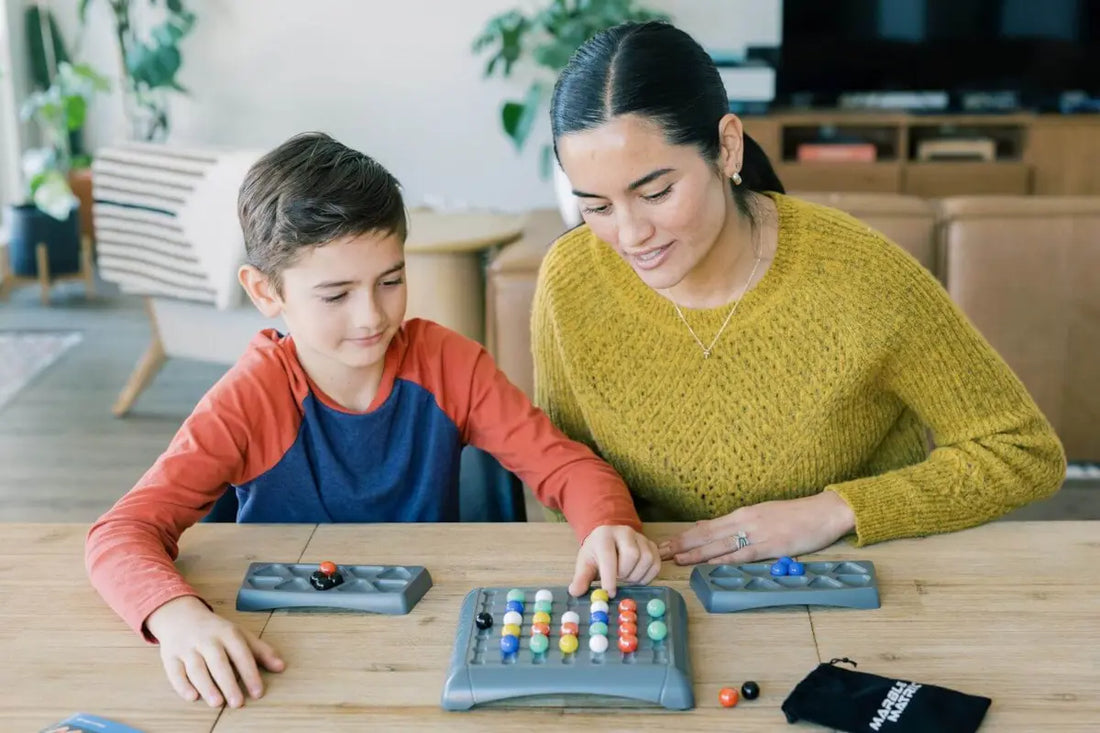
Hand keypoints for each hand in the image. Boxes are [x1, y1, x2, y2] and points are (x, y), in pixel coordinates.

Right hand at [145, 595, 285, 706]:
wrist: (180, 615)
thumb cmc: (216, 630)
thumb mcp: (239, 634)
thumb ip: (260, 651)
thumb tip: (281, 667)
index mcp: (227, 633)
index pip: (241, 653)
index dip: (250, 673)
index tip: (258, 692)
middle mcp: (206, 639)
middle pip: (218, 662)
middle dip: (228, 683)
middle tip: (238, 703)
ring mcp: (186, 647)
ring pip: (196, 668)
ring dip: (206, 686)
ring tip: (217, 703)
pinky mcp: (169, 656)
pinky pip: (174, 671)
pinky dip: (182, 685)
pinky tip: (192, 696)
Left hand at [569, 525, 660, 597]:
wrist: (609, 541)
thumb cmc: (596, 554)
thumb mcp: (585, 564)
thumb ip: (581, 578)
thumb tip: (575, 592)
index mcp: (604, 535)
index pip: (609, 556)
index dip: (610, 577)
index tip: (609, 593)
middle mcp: (624, 532)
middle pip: (632, 554)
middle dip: (625, 573)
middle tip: (619, 579)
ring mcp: (640, 537)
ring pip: (646, 559)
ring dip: (636, 575)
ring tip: (626, 577)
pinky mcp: (651, 545)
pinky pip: (656, 563)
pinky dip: (648, 576)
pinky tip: (637, 577)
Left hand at [658, 491, 855, 565]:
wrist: (823, 512)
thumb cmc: (796, 516)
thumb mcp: (762, 515)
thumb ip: (738, 524)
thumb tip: (712, 528)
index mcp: (743, 514)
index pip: (707, 526)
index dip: (685, 536)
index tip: (666, 542)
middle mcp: (745, 521)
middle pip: (707, 534)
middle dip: (682, 543)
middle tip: (660, 551)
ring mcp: (757, 533)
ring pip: (720, 544)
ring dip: (696, 552)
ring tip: (676, 558)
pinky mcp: (771, 545)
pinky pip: (743, 553)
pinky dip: (723, 558)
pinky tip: (709, 562)